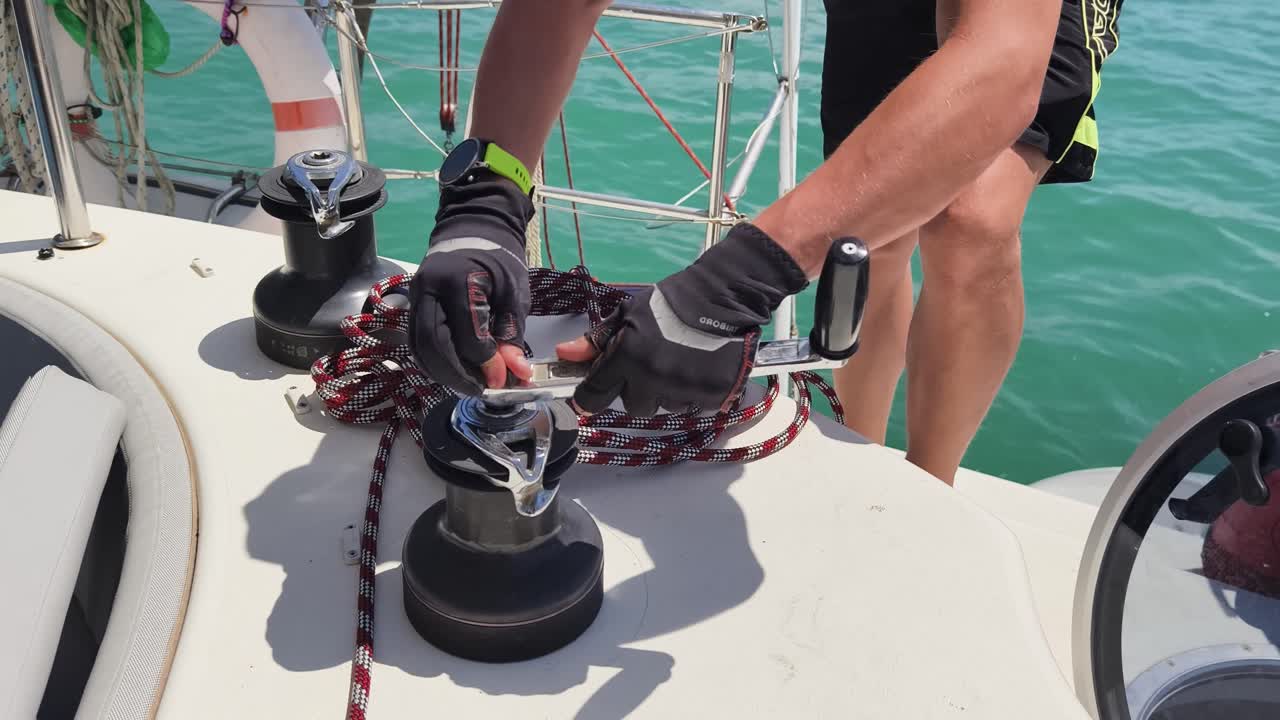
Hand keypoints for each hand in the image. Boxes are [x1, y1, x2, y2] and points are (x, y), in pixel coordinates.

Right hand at [410, 172, 534, 394]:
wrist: (473, 230)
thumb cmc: (498, 261)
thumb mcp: (514, 294)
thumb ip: (511, 334)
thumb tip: (515, 372)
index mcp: (459, 282)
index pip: (468, 336)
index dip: (487, 363)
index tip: (504, 378)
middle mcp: (429, 290)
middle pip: (433, 345)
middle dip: (456, 375)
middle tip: (479, 390)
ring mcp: (415, 297)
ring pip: (419, 346)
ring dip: (442, 372)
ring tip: (468, 384)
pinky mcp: (412, 305)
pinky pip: (417, 340)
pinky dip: (433, 361)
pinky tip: (454, 370)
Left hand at [556, 222, 808, 415]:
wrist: (723, 295)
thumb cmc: (669, 303)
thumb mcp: (627, 314)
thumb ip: (596, 340)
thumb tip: (564, 355)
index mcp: (627, 357)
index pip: (594, 396)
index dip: (591, 396)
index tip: (594, 394)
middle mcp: (653, 378)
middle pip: (634, 406)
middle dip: (639, 390)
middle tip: (653, 365)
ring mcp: (684, 389)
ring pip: (666, 408)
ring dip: (668, 393)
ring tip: (680, 364)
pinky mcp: (713, 396)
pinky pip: (693, 407)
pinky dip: (694, 394)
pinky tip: (698, 370)